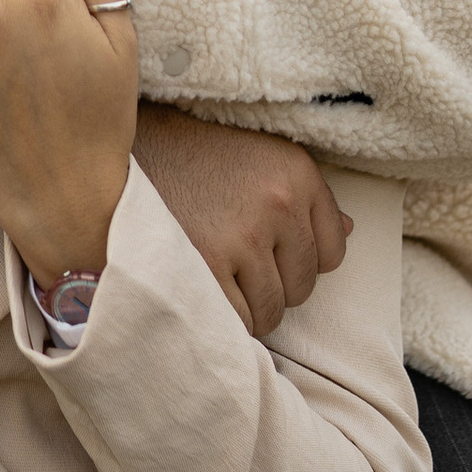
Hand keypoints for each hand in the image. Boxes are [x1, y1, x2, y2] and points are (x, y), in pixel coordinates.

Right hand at [131, 107, 349, 336]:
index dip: (300, 258)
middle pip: (302, 287)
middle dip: (273, 285)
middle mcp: (279, 203)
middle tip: (235, 265)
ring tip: (217, 278)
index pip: (333, 252)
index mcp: (297, 173)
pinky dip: (223, 318)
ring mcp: (243, 237)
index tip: (270, 251)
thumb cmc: (194, 159)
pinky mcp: (206, 265)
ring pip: (272, 311)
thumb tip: (349, 230)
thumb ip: (307, 198)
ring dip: (247, 306)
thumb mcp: (260, 159)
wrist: (122, 150)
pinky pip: (239, 321)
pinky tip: (202, 290)